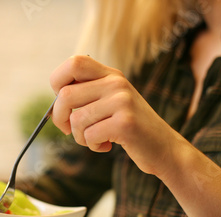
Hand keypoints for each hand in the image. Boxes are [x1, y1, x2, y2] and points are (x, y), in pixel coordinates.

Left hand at [50, 55, 182, 177]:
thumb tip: (55, 104)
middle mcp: (117, 83)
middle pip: (66, 94)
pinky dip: (92, 145)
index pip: (74, 63)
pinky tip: (106, 145)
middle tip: (68, 130)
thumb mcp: (112, 104)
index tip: (63, 103)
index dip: (58, 82)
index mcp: (112, 75)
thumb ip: (89, 95)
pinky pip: (89, 135)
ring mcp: (122, 101)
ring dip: (80, 137)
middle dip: (60, 117)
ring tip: (96, 139)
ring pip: (76, 119)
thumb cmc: (130, 130)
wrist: (165, 149)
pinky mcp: (125, 123)